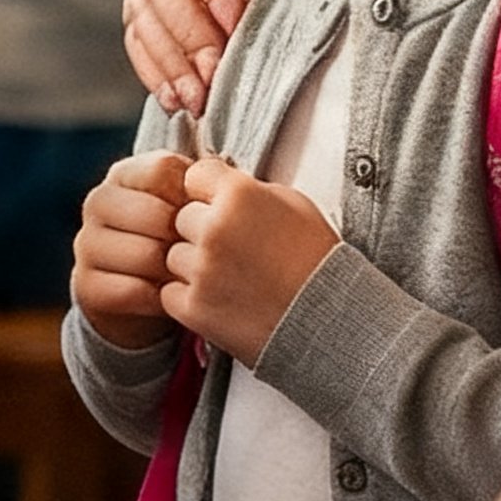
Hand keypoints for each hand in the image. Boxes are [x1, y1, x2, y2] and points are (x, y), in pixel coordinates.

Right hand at [72, 150, 192, 344]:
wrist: (143, 298)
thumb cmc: (177, 243)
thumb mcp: (187, 208)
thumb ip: (199, 186)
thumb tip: (218, 174)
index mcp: (123, 173)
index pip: (162, 169)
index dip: (192, 196)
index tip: (204, 216)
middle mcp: (97, 202)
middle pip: (156, 214)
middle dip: (185, 240)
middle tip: (199, 256)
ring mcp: (86, 243)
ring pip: (146, 254)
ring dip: (174, 273)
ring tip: (185, 278)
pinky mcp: (86, 285)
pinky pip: (133, 291)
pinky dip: (158, 300)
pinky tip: (167, 299)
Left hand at [161, 155, 344, 363]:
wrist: (330, 325)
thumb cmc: (318, 262)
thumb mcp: (295, 205)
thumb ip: (250, 190)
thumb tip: (221, 188)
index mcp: (238, 195)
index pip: (195, 176)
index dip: (209, 193)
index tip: (223, 209)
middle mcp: (214, 228)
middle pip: (182, 217)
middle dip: (201, 231)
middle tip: (234, 251)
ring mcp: (201, 270)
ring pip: (174, 256)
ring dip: (194, 266)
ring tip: (233, 279)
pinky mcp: (194, 308)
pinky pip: (170, 292)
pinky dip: (189, 298)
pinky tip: (222, 301)